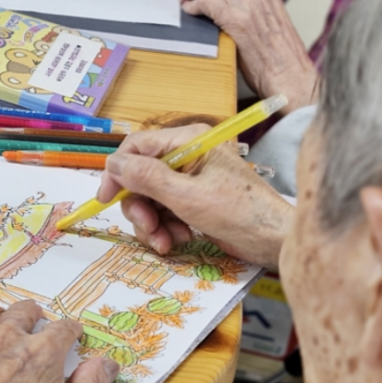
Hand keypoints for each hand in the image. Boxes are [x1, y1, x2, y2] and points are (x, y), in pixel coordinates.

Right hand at [96, 124, 293, 268]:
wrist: (274, 241)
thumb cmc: (240, 213)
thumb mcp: (188, 196)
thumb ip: (148, 178)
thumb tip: (114, 164)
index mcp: (188, 141)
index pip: (137, 147)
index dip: (118, 173)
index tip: (107, 199)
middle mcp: (186, 156)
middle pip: (139, 177)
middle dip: (140, 207)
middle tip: (149, 228)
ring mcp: (189, 179)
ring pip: (149, 199)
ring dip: (153, 223)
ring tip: (168, 241)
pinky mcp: (193, 200)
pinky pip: (163, 211)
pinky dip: (165, 228)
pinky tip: (180, 239)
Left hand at [174, 0, 318, 111]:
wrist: (291, 76)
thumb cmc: (276, 59)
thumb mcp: (262, 22)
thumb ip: (242, 8)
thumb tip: (213, 5)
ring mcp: (248, 2)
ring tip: (181, 2)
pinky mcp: (238, 19)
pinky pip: (206, 1)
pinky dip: (192, 5)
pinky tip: (190, 14)